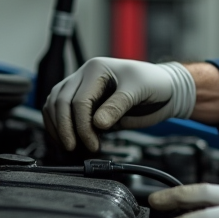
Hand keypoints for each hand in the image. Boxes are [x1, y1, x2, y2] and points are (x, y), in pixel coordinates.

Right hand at [43, 57, 194, 151]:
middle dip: (65, 128)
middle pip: (60, 102)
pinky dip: (59, 126)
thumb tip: (97, 124)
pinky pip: (60, 112)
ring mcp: (81, 88)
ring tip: (70, 146)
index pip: (79, 100)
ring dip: (58, 128)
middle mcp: (84, 76)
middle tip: (75, 148)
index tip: (92, 144)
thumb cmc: (154, 83)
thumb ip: (118, 106)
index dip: (82, 126)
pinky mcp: (84, 102)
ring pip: (54, 105)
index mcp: (96, 69)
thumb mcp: (139, 91)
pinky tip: (68, 140)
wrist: (164, 89)